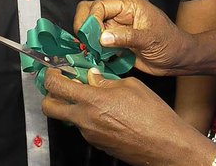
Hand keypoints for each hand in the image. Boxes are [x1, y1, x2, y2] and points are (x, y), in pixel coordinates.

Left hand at [42, 69, 215, 165]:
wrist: (165, 145)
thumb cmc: (153, 114)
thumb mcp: (130, 86)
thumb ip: (105, 80)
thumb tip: (93, 76)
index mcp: (92, 101)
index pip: (56, 86)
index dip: (51, 75)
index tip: (55, 70)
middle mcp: (85, 120)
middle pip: (49, 108)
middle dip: (50, 94)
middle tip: (62, 84)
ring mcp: (90, 135)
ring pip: (68, 117)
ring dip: (73, 106)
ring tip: (93, 96)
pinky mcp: (98, 144)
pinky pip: (85, 127)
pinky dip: (88, 117)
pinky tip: (107, 111)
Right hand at [73, 0, 194, 76]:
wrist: (179, 60)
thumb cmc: (171, 44)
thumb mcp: (150, 39)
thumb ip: (126, 37)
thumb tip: (102, 37)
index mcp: (129, 6)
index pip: (100, 6)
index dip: (91, 19)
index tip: (90, 36)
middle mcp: (120, 16)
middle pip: (91, 13)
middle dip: (84, 27)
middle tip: (86, 44)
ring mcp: (117, 30)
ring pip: (92, 30)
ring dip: (88, 41)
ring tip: (91, 54)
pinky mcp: (116, 44)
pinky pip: (98, 44)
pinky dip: (94, 51)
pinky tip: (97, 59)